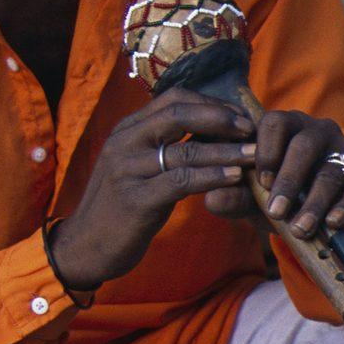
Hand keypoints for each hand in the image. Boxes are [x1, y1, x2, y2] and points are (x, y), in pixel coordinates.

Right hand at [48, 89, 256, 291]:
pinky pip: (181, 181)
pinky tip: (235, 177)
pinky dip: (212, 176)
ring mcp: (127, 170)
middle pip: (178, 115)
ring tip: (256, 155)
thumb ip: (167, 144)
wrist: (88, 243)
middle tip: (251, 129)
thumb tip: (213, 128)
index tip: (241, 116)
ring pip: (185, 151)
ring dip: (226, 151)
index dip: (211, 104)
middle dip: (220, 119)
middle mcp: (124, 142)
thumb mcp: (142, 166)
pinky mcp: (136, 199)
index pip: (173, 99)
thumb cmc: (126, 203)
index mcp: (128, 129)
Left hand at [208, 109, 343, 238]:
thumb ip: (234, 196)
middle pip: (306, 145)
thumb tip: (212, 197)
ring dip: (314, 202)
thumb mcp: (255, 198)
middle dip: (290, 180)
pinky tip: (332, 224)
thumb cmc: (284, 198)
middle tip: (276, 212)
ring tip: (300, 229)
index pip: (275, 122)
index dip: (266, 150)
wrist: (327, 217)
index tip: (260, 182)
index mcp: (288, 126)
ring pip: (331, 171)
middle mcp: (320, 130)